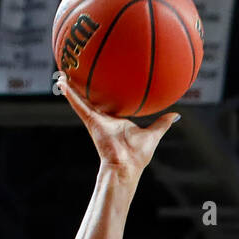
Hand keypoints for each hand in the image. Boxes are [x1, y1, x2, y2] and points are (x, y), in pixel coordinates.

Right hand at [57, 71, 177, 176]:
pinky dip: (71, 95)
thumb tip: (176, 115)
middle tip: (77, 72)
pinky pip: (79, 105)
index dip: (106, 93)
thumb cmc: (138, 155)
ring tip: (62, 73)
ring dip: (71, 88)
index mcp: (116, 120)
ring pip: (81, 100)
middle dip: (85, 87)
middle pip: (92, 99)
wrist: (127, 166)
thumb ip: (162, 123)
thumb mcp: (153, 134)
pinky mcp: (92, 122)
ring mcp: (96, 120)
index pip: (110, 103)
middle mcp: (104, 119)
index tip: (105, 80)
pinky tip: (62, 83)